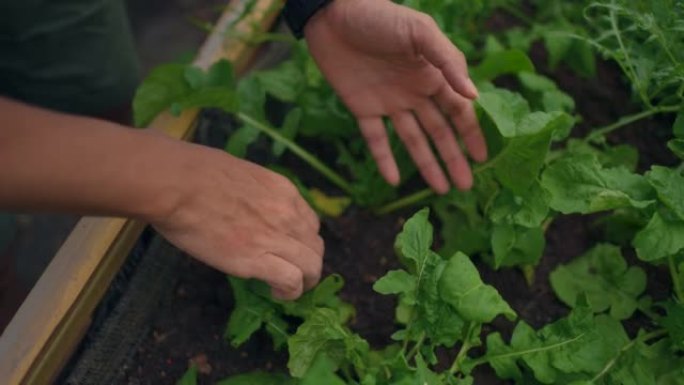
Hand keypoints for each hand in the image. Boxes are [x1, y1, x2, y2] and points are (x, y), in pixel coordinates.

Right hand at [150, 142, 323, 299]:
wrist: (176, 184)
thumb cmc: (193, 171)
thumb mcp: (239, 173)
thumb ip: (252, 192)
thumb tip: (244, 205)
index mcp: (283, 190)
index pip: (310, 222)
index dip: (302, 240)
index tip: (289, 249)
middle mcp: (287, 213)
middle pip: (315, 246)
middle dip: (308, 264)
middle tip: (292, 274)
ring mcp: (274, 237)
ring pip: (311, 266)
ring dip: (304, 282)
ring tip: (288, 290)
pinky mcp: (256, 260)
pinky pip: (291, 281)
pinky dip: (290, 292)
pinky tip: (276, 293)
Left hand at [305, 0, 486, 192]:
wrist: (332, 14)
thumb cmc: (380, 17)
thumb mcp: (420, 32)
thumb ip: (448, 61)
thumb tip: (474, 96)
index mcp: (432, 75)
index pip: (458, 111)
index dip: (470, 134)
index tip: (483, 159)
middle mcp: (414, 93)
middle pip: (439, 132)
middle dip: (453, 158)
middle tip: (465, 187)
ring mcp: (389, 103)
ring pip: (412, 141)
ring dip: (426, 165)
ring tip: (440, 190)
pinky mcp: (362, 108)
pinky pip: (376, 139)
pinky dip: (384, 160)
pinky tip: (394, 181)